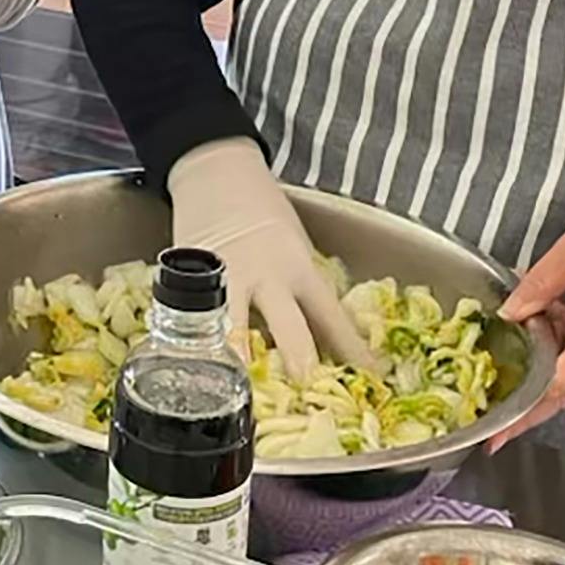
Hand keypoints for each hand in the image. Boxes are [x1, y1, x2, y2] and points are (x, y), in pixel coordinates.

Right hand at [169, 138, 378, 379]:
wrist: (215, 174)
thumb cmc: (261, 212)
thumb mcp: (294, 247)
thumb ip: (302, 291)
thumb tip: (322, 344)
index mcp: (299, 267)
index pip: (333, 316)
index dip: (354, 351)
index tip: (372, 379)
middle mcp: (266, 275)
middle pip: (288, 326)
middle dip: (299, 361)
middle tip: (306, 390)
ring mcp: (226, 278)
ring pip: (232, 327)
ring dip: (239, 359)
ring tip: (237, 390)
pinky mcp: (191, 279)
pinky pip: (193, 318)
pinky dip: (194, 344)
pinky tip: (191, 365)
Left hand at [489, 216, 564, 450]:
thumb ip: (545, 279)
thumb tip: (512, 311)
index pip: (563, 380)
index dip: (528, 406)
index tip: (501, 429)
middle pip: (561, 391)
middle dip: (523, 412)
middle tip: (489, 432)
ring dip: (536, 367)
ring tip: (505, 350)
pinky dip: (554, 350)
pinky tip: (539, 321)